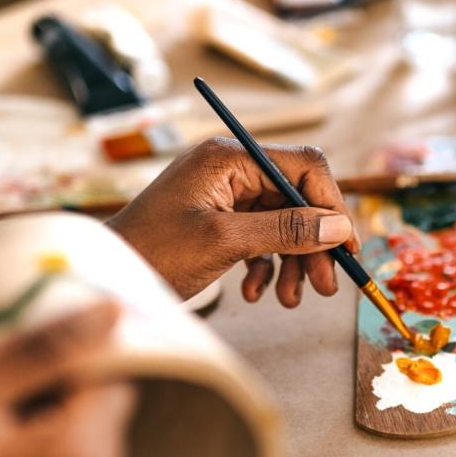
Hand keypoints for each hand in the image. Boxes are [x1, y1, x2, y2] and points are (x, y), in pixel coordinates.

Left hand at [108, 137, 360, 305]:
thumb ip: (285, 231)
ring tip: (290, 299)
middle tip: (325, 286)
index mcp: (229, 157)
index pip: (303, 166)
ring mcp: (224, 194)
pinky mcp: (219, 219)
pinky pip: (261, 238)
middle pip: (296, 198)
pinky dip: (266, 265)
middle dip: (313, 244)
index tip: (346, 246)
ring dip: (293, 262)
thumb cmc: (154, 251)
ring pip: (282, 223)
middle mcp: (230, 168)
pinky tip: (255, 290)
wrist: (109, 276)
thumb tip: (337, 227)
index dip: (330, 205)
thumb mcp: (225, 241)